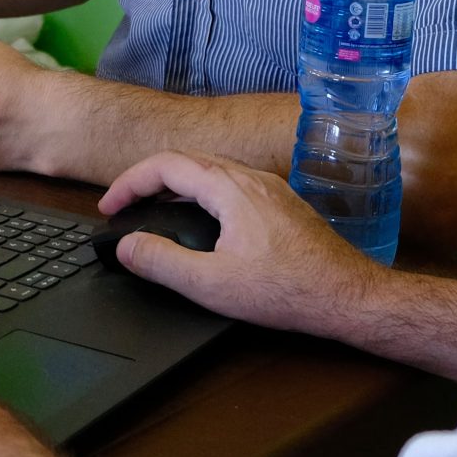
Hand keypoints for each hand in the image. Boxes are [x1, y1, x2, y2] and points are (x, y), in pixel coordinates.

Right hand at [99, 151, 385, 334]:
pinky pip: (231, 184)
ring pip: (211, 171)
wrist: (347, 295)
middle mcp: (251, 177)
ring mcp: (270, 188)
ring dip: (175, 185)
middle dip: (148, 180)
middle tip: (124, 207)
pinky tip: (201, 223)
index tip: (109, 207)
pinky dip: (202, 194)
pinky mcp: (282, 204)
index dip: (129, 182)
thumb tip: (126, 246)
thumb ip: (162, 263)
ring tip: (154, 212)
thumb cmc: (286, 290)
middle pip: (187, 161)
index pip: (165, 164)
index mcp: (230, 187)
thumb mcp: (211, 284)